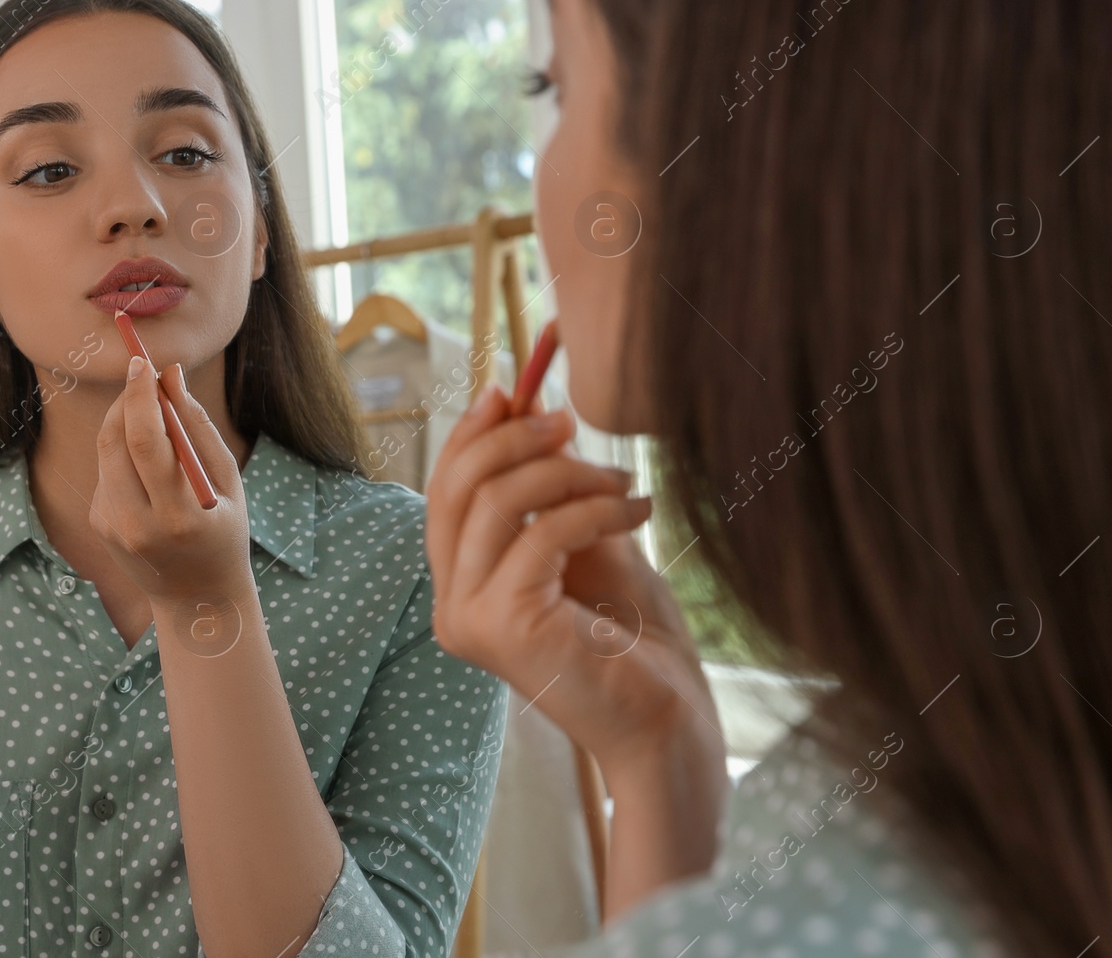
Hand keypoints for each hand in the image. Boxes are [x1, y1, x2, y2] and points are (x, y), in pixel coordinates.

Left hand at [91, 357, 250, 610]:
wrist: (196, 598)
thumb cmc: (225, 532)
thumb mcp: (227, 482)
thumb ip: (198, 427)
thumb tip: (171, 375)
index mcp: (178, 516)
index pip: (147, 444)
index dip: (139, 397)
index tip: (142, 363)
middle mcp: (137, 524)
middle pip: (116, 442)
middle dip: (126, 400)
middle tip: (141, 373)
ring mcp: (112, 527)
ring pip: (107, 452)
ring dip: (124, 421)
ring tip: (151, 409)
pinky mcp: (99, 524)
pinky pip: (107, 470)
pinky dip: (124, 450)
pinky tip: (147, 457)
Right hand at [424, 384, 724, 798]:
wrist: (667, 721)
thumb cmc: (633, 639)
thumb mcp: (587, 540)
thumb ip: (552, 487)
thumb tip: (531, 404)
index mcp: (460, 586)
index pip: (445, 491)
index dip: (474, 433)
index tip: (515, 390)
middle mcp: (450, 604)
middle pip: (457, 486)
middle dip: (514, 438)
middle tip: (570, 422)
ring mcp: (468, 619)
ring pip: (497, 502)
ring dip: (567, 474)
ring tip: (624, 481)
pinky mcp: (501, 625)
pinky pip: (541, 533)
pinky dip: (595, 508)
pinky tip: (639, 511)